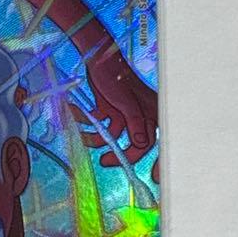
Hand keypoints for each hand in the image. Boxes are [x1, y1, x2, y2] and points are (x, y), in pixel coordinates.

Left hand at [76, 50, 158, 180]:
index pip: (158, 143)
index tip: (155, 177)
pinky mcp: (110, 112)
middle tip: (105, 162)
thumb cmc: (114, 76)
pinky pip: (101, 128)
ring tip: (84, 133)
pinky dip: (89, 125)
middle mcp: (140, 117)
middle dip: (119, 154)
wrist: (96, 59)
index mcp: (150, 114)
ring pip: (114, 138)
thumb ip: (135, 123)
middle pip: (135, 146)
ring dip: (96, 138)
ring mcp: (124, 116)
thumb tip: (142, 144)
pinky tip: (77, 113)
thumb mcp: (126, 101)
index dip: (159, 161)